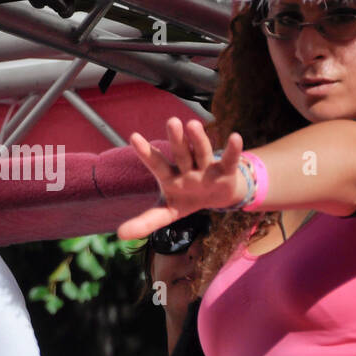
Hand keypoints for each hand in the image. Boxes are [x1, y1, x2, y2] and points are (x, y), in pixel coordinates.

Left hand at [117, 118, 244, 239]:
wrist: (218, 196)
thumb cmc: (188, 198)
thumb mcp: (167, 212)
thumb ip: (146, 221)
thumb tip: (119, 234)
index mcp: (170, 176)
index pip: (156, 164)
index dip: (146, 153)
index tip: (133, 136)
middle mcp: (187, 168)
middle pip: (180, 153)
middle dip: (176, 139)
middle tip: (171, 121)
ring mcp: (206, 168)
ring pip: (201, 153)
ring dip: (198, 140)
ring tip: (192, 124)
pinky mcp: (226, 171)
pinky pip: (229, 160)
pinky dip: (233, 150)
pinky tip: (235, 137)